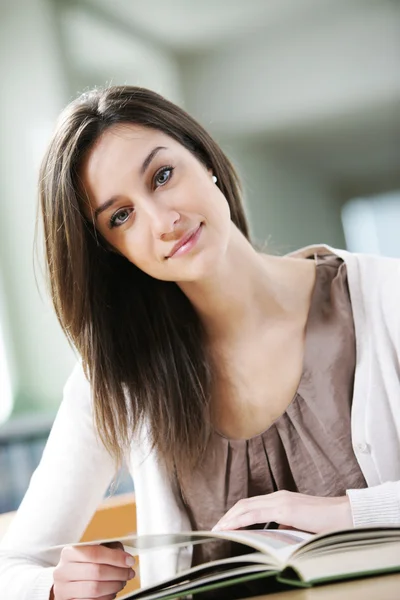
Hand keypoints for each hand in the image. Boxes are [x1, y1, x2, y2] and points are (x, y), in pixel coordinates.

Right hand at [52, 541, 134, 599]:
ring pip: (95, 589)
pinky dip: (106, 597)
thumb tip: (124, 556)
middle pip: (96, 572)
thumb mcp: (92, 551)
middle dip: (118, 573)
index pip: (95, 553)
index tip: (129, 560)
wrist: (65, 582)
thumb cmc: (82, 564)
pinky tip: (111, 592)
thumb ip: (108, 549)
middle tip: (129, 573)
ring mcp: (63, 589)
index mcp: (69, 553)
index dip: (115, 557)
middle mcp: (63, 571)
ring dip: (114, 586)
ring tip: (122, 582)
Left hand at [212, 491, 352, 533]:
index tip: (224, 525)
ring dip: (230, 518)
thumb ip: (287, 525)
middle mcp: (278, 497)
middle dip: (227, 516)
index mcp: (281, 500)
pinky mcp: (285, 509)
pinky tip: (232, 528)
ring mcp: (281, 501)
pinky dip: (241, 520)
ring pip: (247, 507)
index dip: (235, 514)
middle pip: (244, 504)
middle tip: (215, 528)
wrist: (344, 515)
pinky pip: (257, 514)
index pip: (251, 505)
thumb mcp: (301, 524)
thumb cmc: (326, 522)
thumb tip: (276, 532)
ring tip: (218, 529)